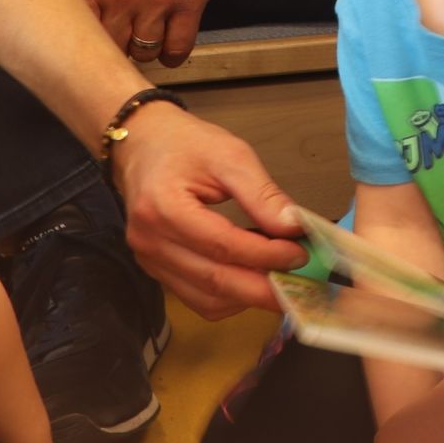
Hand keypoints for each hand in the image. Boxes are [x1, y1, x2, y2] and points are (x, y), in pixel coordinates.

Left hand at [77, 0, 240, 66]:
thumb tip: (89, 2)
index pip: (79, 28)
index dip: (86, 36)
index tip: (93, 38)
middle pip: (110, 46)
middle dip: (115, 44)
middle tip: (122, 38)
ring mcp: (158, 0)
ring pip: (143, 52)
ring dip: (144, 48)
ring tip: (146, 37)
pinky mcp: (190, 2)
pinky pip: (178, 47)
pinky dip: (173, 52)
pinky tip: (170, 42)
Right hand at [111, 103, 308, 316]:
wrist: (142, 143)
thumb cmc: (183, 144)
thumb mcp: (229, 154)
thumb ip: (262, 194)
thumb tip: (294, 227)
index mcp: (163, 207)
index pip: (223, 245)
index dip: (266, 255)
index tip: (301, 254)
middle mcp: (150, 241)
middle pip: (215, 280)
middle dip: (263, 289)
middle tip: (301, 285)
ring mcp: (149, 260)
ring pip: (207, 299)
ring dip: (248, 297)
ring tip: (281, 280)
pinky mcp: (155, 269)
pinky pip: (196, 298)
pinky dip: (229, 297)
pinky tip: (252, 279)